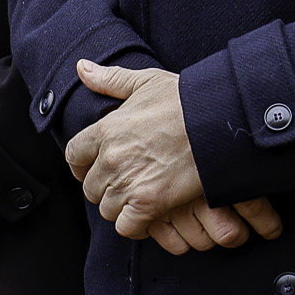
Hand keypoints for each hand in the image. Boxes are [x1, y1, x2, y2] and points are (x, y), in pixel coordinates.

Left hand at [65, 62, 281, 252]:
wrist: (220, 121)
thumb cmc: (187, 100)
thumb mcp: (147, 81)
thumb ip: (111, 79)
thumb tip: (82, 68)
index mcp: (106, 129)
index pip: (74, 156)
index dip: (82, 165)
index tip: (94, 167)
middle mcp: (111, 158)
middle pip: (91, 187)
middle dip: (107, 186)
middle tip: (129, 181)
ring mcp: (129, 182)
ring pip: (108, 208)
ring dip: (122, 205)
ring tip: (143, 195)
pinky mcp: (149, 203)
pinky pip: (126, 226)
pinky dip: (136, 224)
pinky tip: (150, 213)